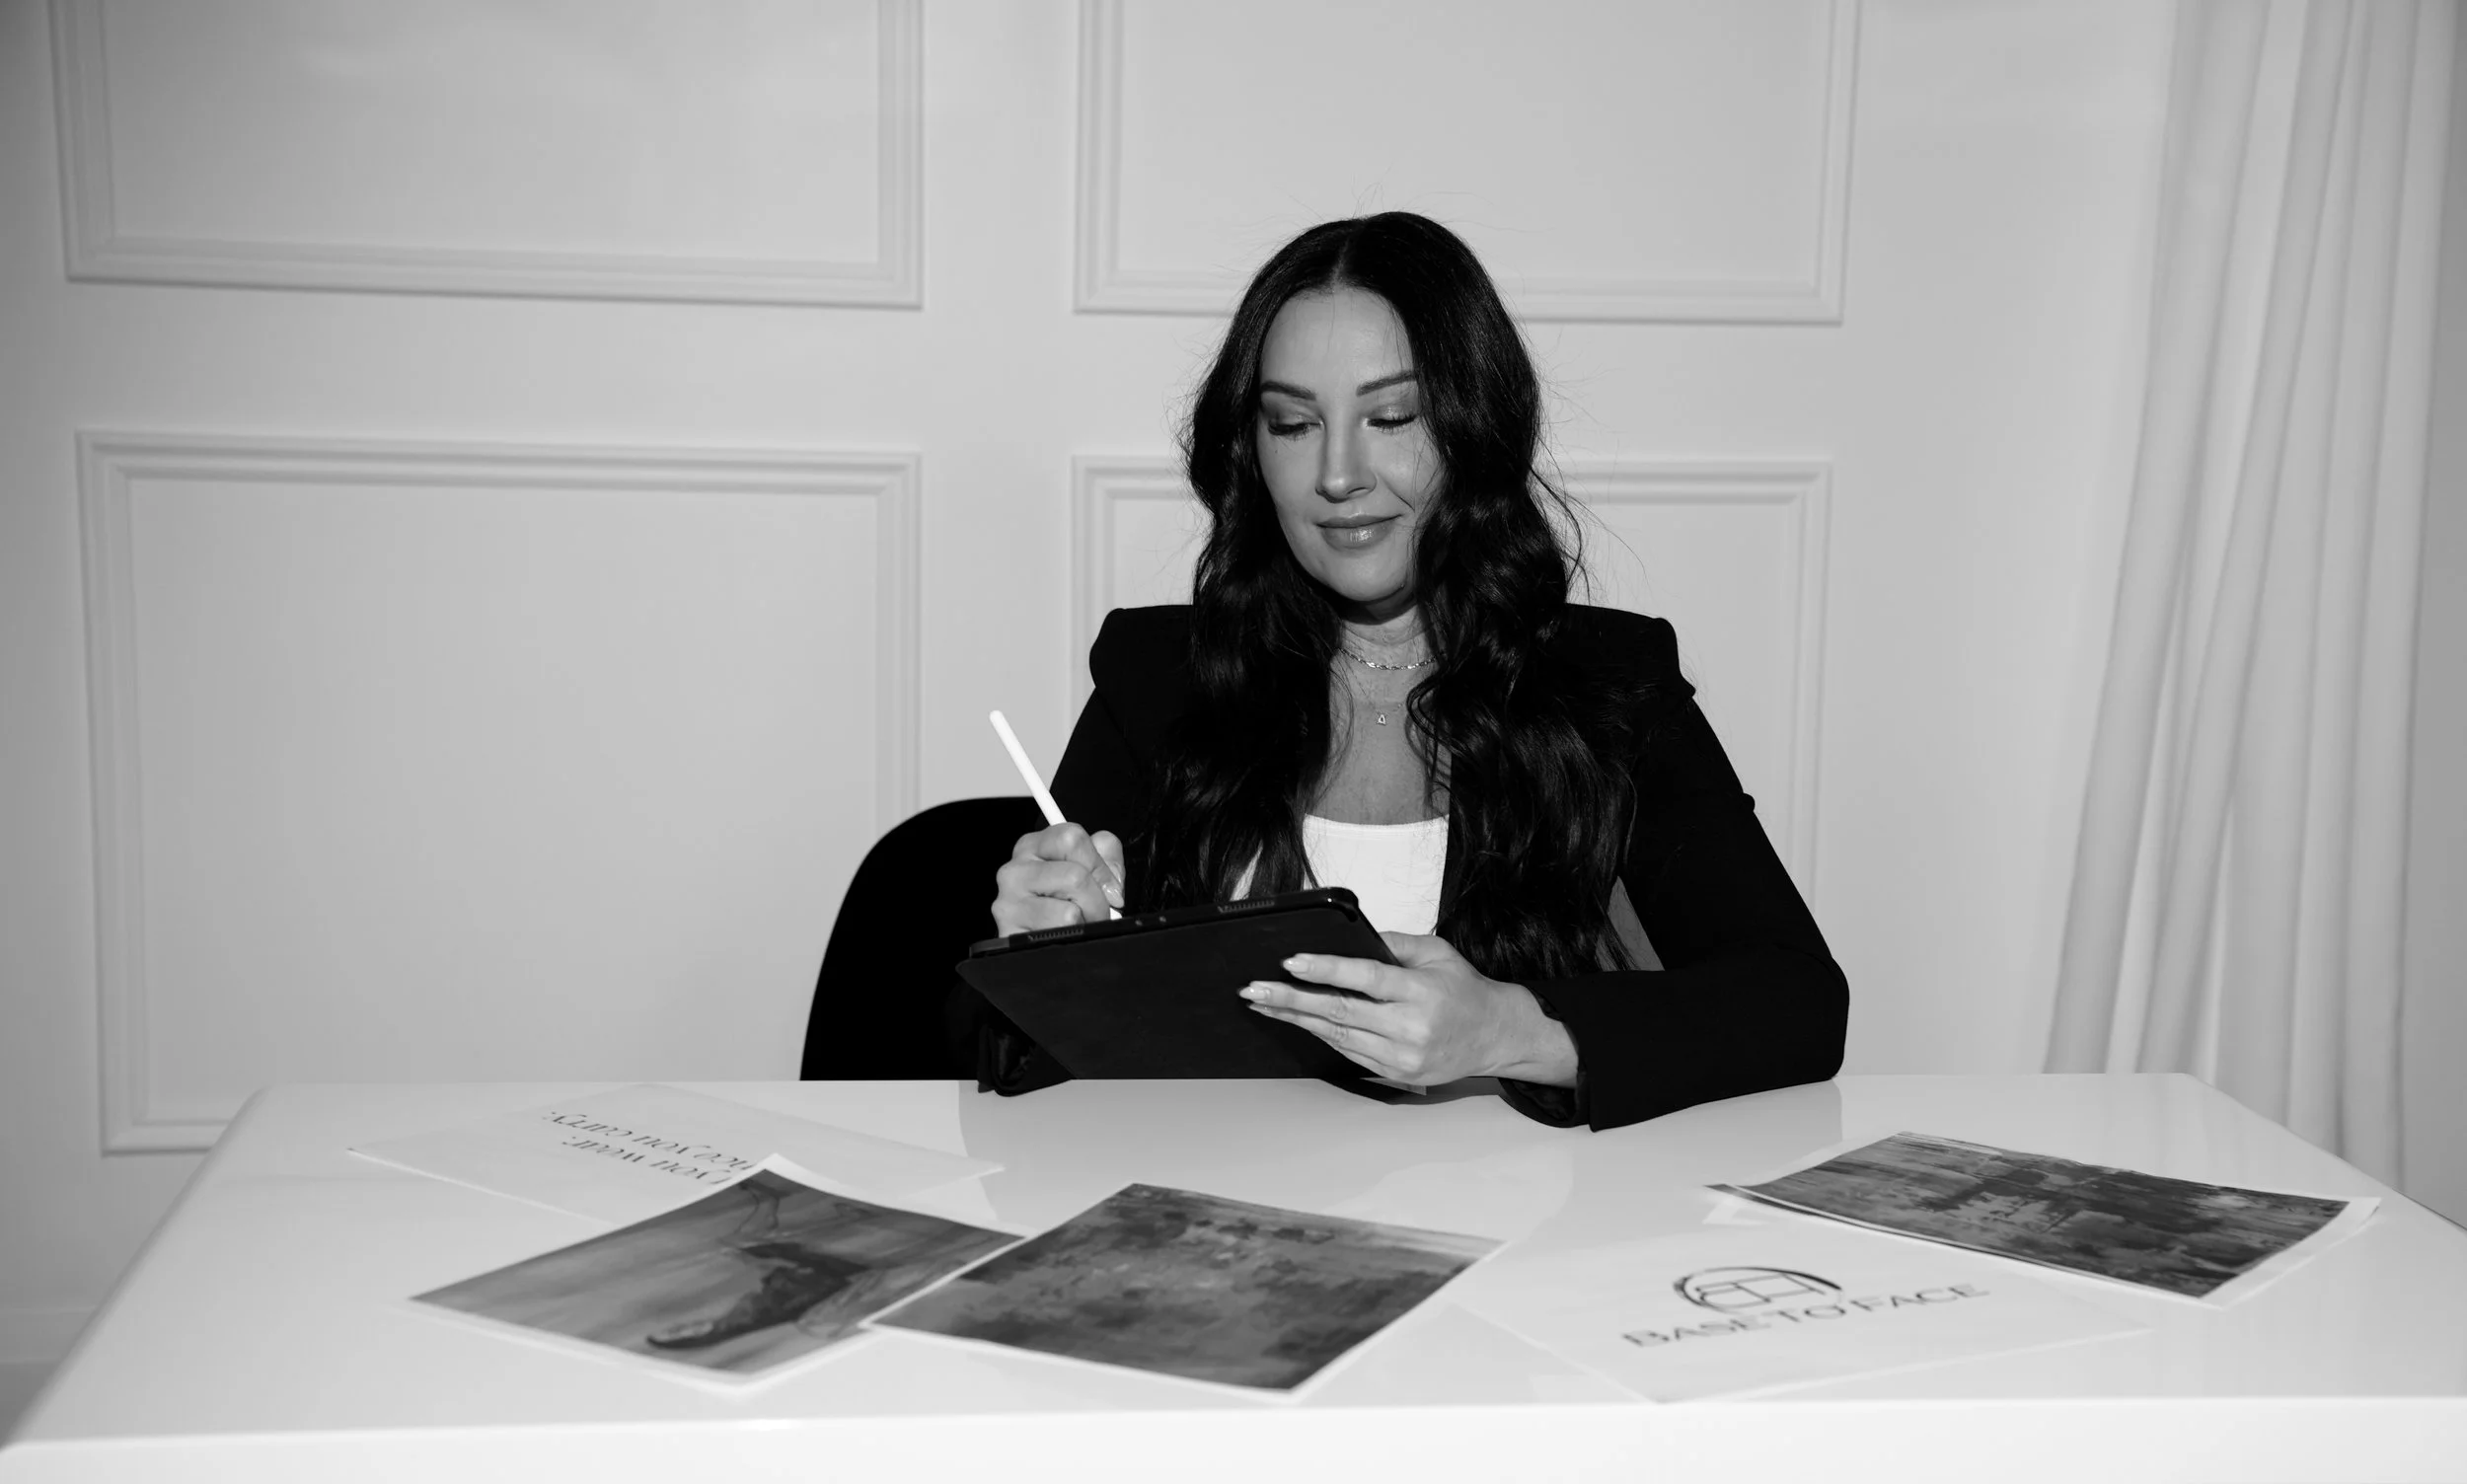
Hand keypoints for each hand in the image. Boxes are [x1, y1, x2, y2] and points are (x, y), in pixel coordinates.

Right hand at [991, 822, 1125, 934]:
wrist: (1040, 948)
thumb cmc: (1065, 906)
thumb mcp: (1089, 870)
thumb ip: (1107, 857)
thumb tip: (1110, 880)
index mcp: (1032, 847)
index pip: (1072, 838)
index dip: (1100, 866)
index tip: (1109, 887)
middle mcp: (1014, 871)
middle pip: (1075, 875)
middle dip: (1097, 901)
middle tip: (1094, 911)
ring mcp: (1008, 903)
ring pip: (1070, 911)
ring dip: (1084, 923)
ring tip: (1077, 924)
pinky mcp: (1011, 933)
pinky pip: (1060, 935)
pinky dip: (1072, 939)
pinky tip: (1062, 937)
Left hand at [1240, 932, 1577, 1086]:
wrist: (1494, 1036)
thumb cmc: (1464, 990)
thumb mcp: (1437, 953)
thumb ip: (1394, 943)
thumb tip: (1350, 936)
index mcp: (1422, 991)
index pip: (1365, 979)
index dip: (1325, 970)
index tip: (1290, 962)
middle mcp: (1410, 1027)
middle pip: (1340, 1012)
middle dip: (1291, 1000)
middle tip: (1255, 989)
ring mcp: (1402, 1056)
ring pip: (1337, 1035)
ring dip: (1296, 1019)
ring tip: (1263, 1003)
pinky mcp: (1396, 1073)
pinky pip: (1348, 1051)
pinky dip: (1320, 1034)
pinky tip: (1297, 1020)